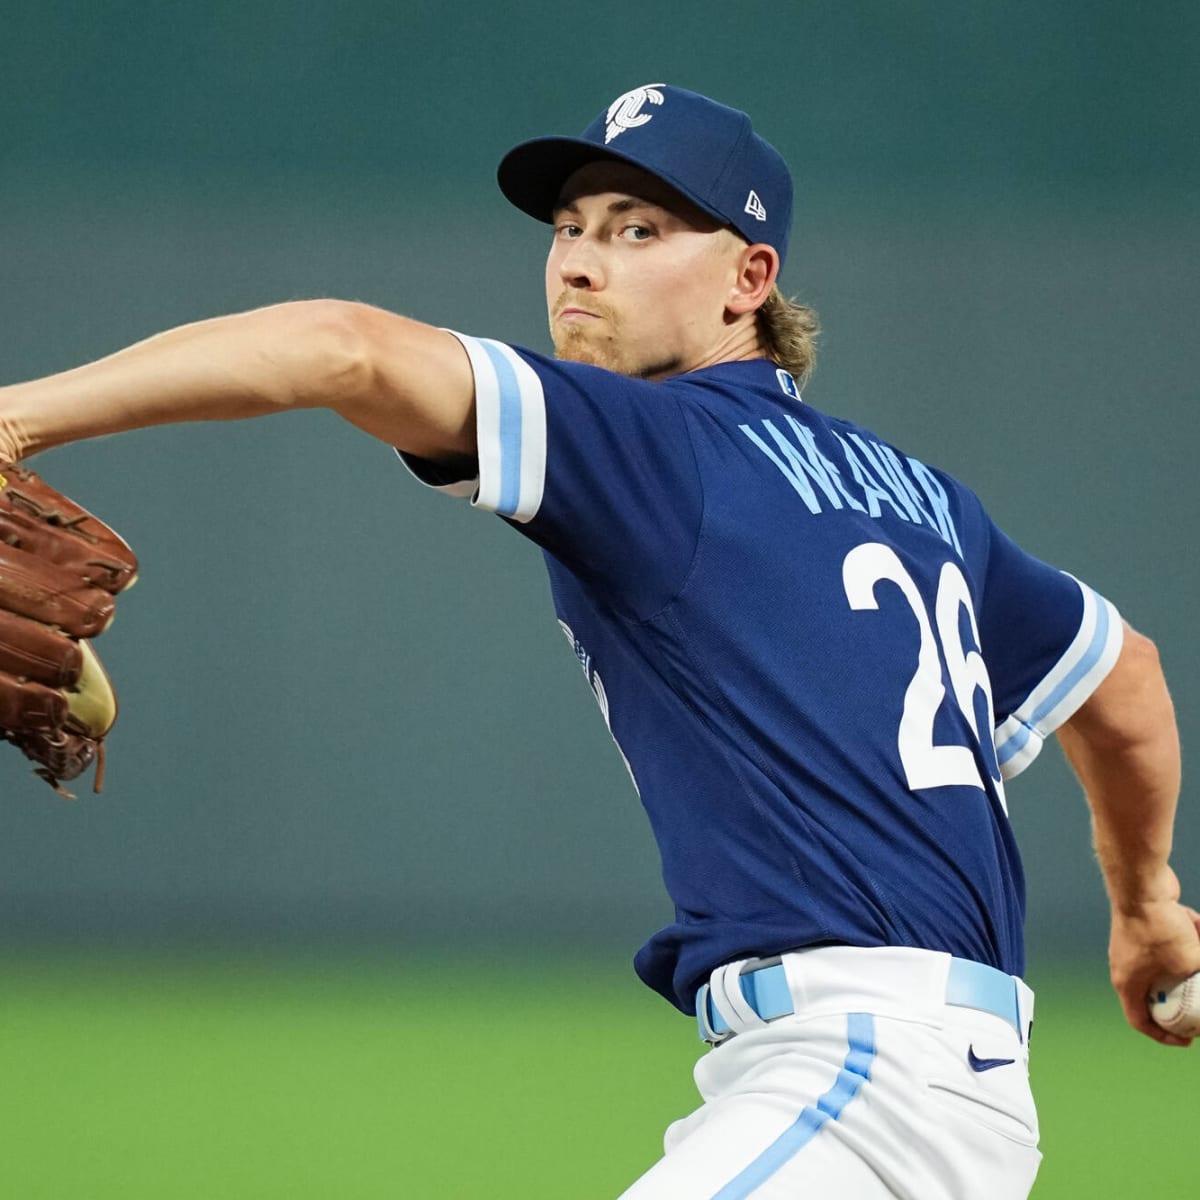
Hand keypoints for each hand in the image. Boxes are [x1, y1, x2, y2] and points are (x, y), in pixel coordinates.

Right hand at [1108, 881, 1199, 1045]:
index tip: (1188, 1037)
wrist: (1141, 884)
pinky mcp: (1142, 927)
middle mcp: (1125, 966)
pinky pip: (1169, 942)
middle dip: (1185, 994)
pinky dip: (1186, 936)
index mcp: (1127, 982)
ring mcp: (1132, 946)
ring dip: (1190, 959)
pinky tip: (1196, 923)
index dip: (1165, 1035)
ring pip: (1167, 963)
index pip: (1140, 1020)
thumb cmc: (1156, 926)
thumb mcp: (1190, 963)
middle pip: (1156, 993)